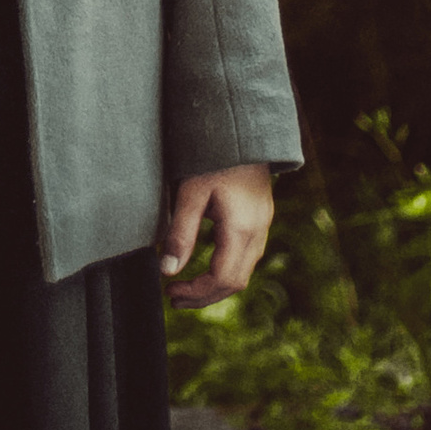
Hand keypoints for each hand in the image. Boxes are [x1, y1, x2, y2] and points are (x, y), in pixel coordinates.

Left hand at [159, 164, 273, 305]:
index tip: (170, 290)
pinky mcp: (261, 221)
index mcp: (242, 229)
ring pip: (243, 273)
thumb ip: (180, 233)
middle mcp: (258, 233)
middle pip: (235, 283)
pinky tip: (206, 268)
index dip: (196, 292)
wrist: (243, 132)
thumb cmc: (214, 158)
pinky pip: (247, 259)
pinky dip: (225, 272)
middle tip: (173, 297)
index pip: (222, 278)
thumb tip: (167, 270)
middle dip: (204, 296)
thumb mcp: (191, 193)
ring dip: (215, 287)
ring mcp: (263, 228)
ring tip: (185, 288)